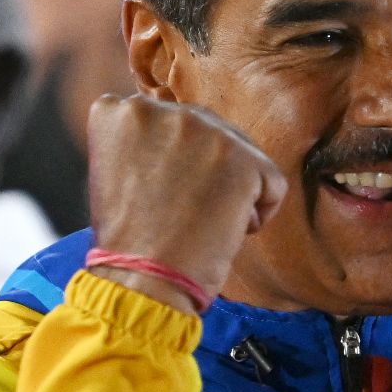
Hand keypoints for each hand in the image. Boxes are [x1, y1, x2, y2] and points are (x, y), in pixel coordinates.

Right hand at [86, 95, 286, 312]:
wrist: (141, 280)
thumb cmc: (131, 239)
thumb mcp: (119, 170)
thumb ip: (149, 140)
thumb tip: (192, 137)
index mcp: (122, 112)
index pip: (172, 122)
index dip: (176, 164)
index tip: (160, 194)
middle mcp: (161, 111)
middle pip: (213, 133)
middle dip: (208, 172)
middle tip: (182, 212)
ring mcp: (204, 131)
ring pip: (243, 156)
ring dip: (232, 191)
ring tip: (199, 221)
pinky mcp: (242, 159)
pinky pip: (272, 183)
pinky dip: (260, 212)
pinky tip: (225, 230)